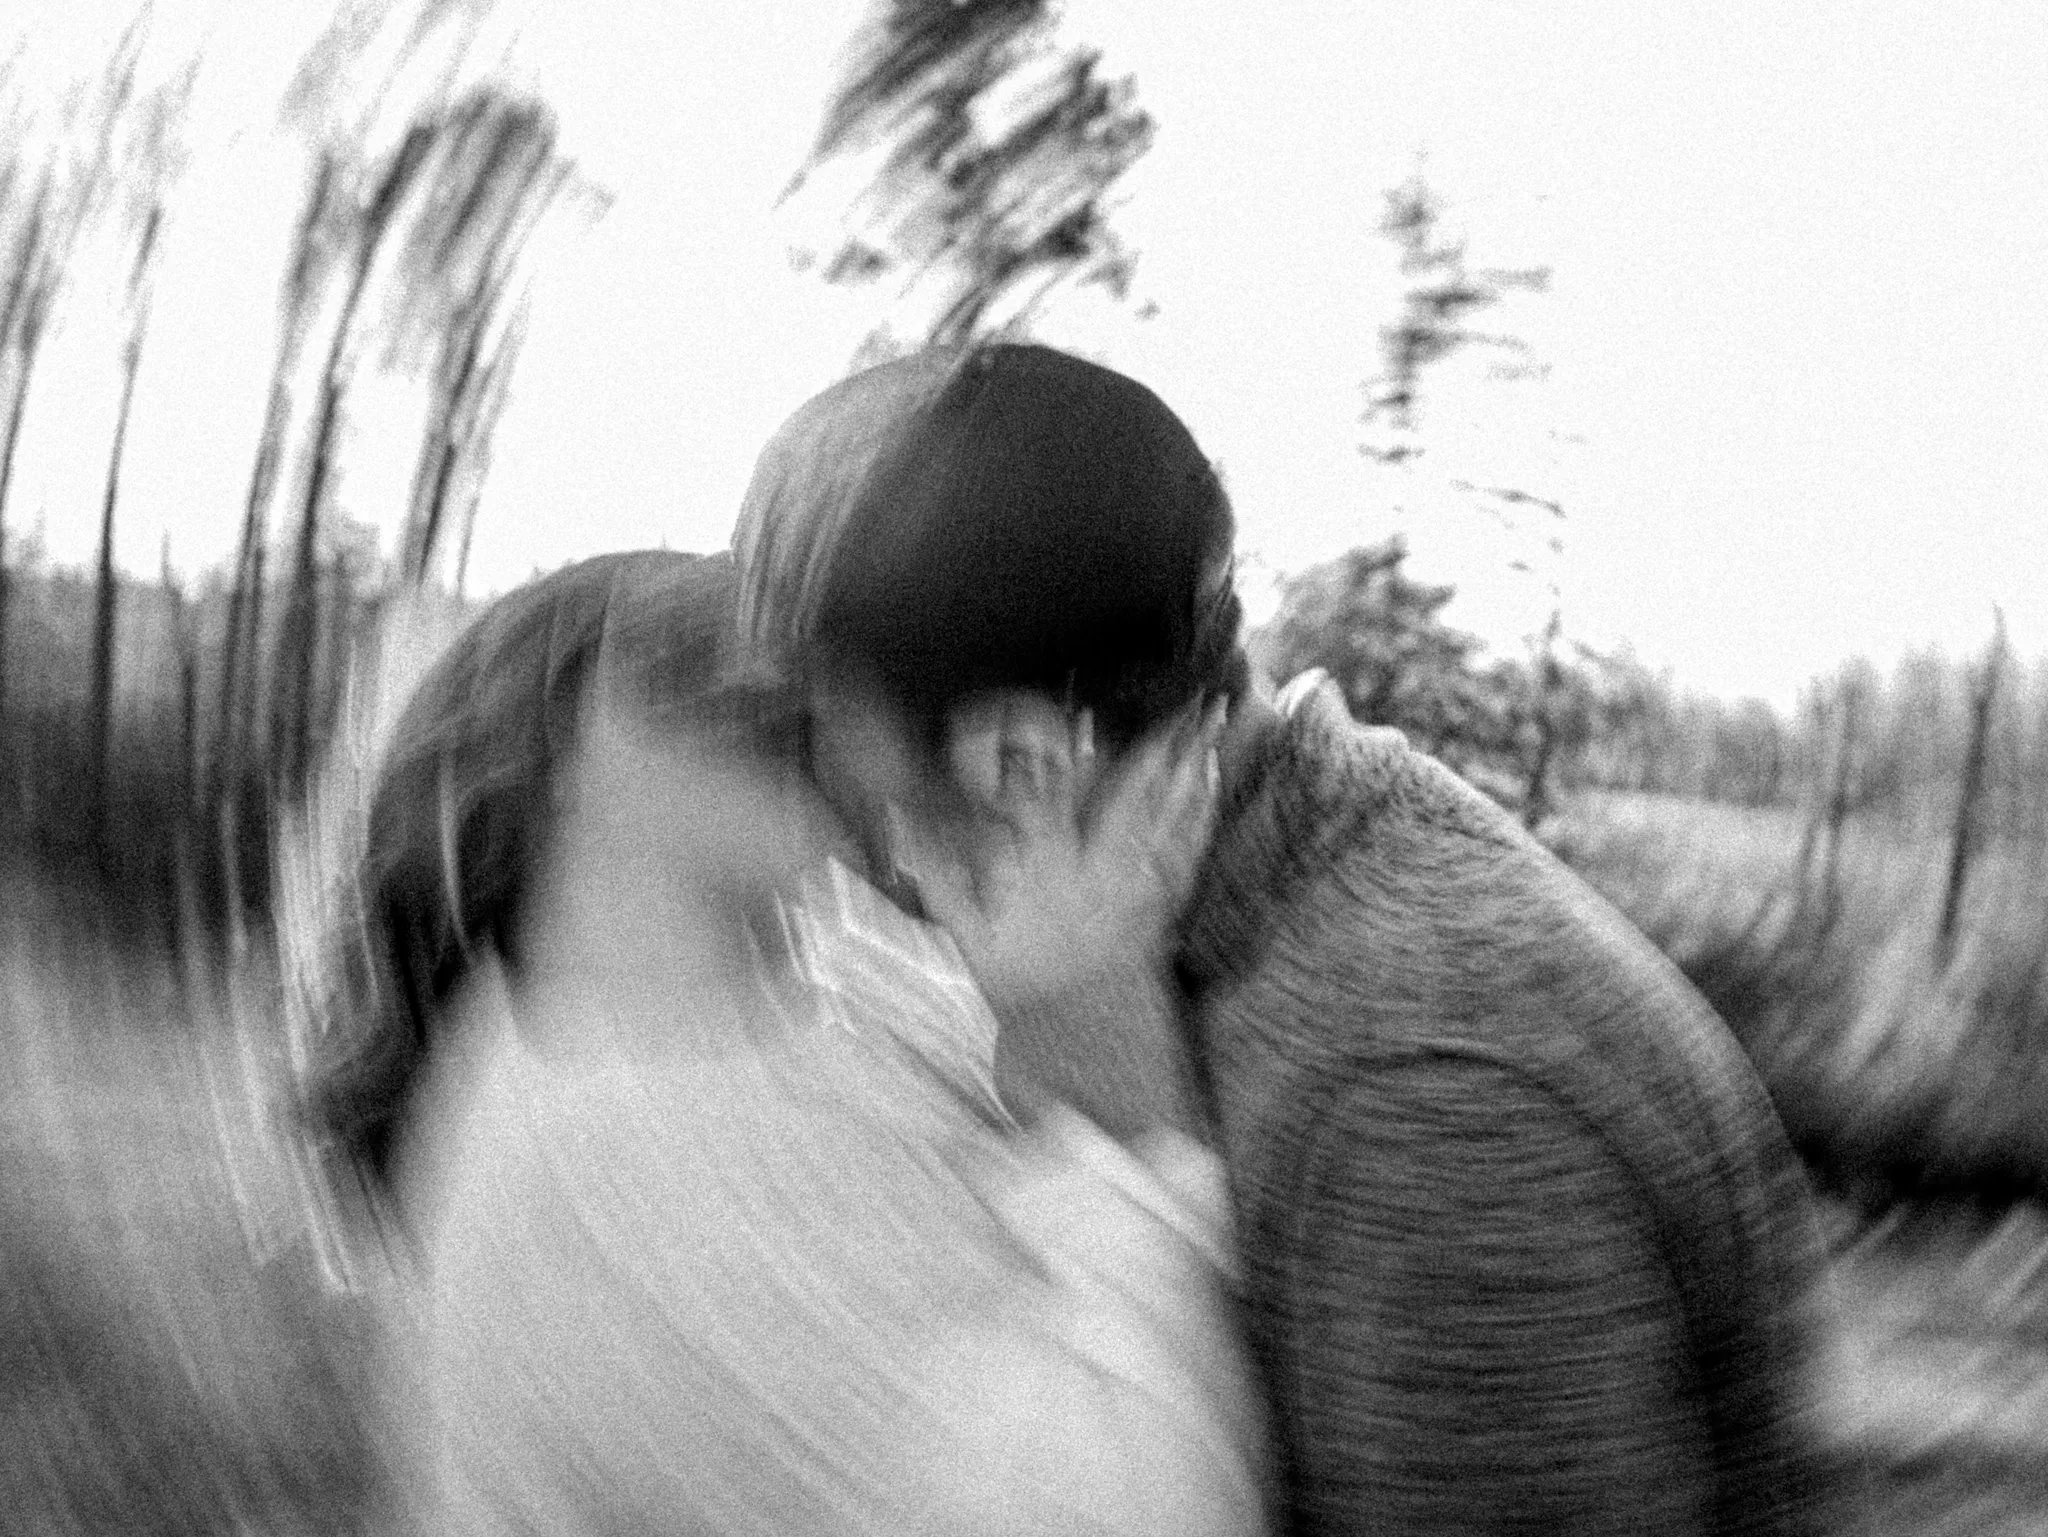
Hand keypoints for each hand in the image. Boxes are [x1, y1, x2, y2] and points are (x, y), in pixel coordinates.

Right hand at [893, 696, 1226, 1011]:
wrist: (1075, 1030)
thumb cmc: (1017, 974)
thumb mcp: (965, 927)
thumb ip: (933, 869)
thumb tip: (896, 814)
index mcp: (1046, 871)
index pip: (1052, 802)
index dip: (1066, 758)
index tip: (1084, 718)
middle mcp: (1098, 873)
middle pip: (1133, 802)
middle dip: (1161, 751)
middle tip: (1190, 707)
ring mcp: (1136, 887)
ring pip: (1168, 820)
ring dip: (1191, 770)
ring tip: (1213, 724)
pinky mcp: (1162, 901)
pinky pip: (1188, 850)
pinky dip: (1202, 811)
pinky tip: (1215, 777)